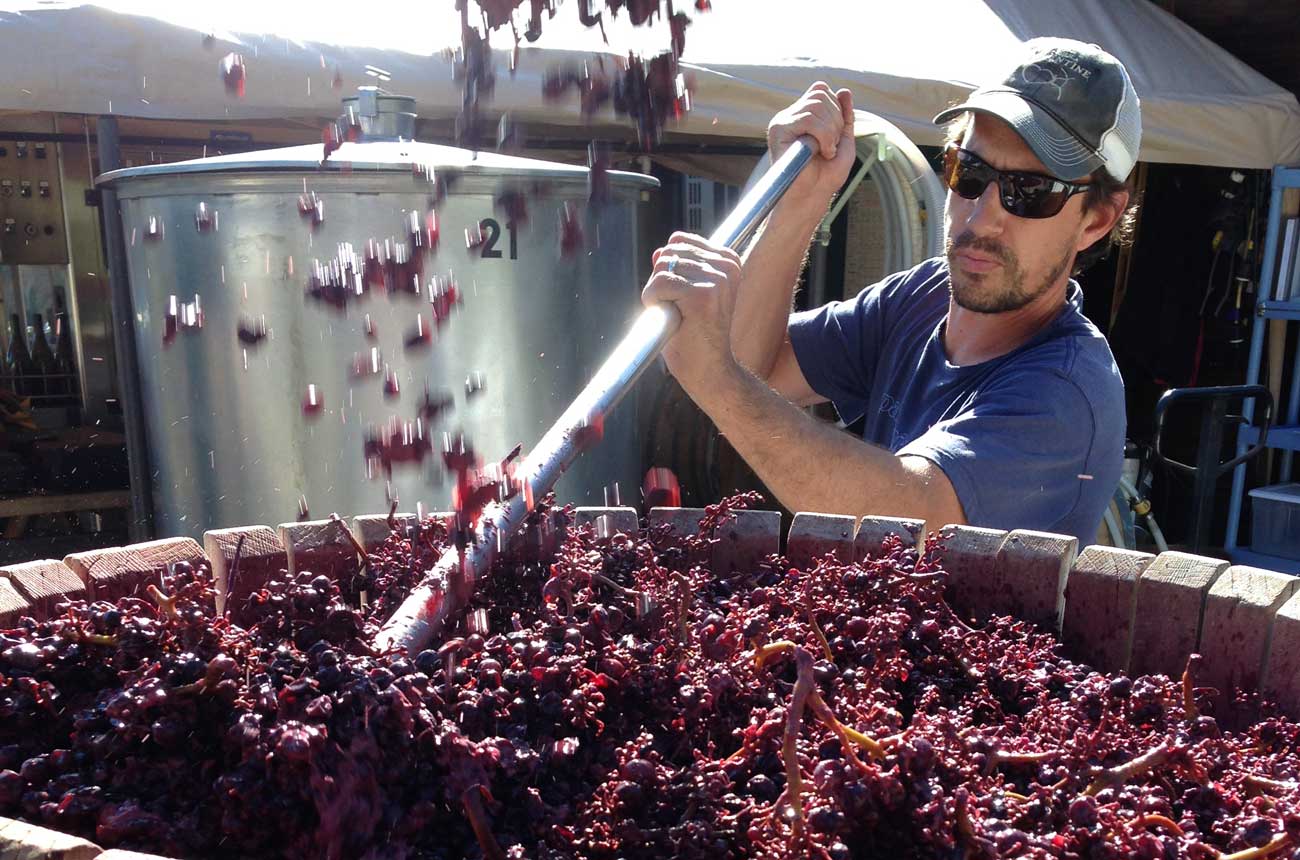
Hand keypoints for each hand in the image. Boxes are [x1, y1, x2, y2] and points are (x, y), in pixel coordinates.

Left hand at [643, 232, 743, 396]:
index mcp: (729, 262)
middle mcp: (727, 267)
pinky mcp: (703, 296)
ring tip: (678, 317)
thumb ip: (675, 269)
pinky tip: (671, 320)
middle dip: (662, 282)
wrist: (708, 371)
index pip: (679, 240)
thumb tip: (658, 252)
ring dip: (658, 295)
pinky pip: (659, 284)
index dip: (669, 269)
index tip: (683, 296)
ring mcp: (717, 281)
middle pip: (668, 252)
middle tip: (679, 310)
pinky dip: (653, 302)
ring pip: (661, 267)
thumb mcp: (685, 294)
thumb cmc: (694, 336)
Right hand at [767, 82, 856, 206]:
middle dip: (836, 122)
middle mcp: (791, 115)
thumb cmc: (826, 175)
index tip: (836, 135)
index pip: (821, 90)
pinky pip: (808, 118)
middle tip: (832, 146)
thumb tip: (844, 91)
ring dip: (830, 132)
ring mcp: (783, 121)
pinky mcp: (778, 130)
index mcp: (803, 115)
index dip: (836, 108)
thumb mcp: (843, 140)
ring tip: (826, 151)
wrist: (812, 196)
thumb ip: (845, 116)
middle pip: (821, 95)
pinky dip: (823, 136)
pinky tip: (820, 152)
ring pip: (816, 106)